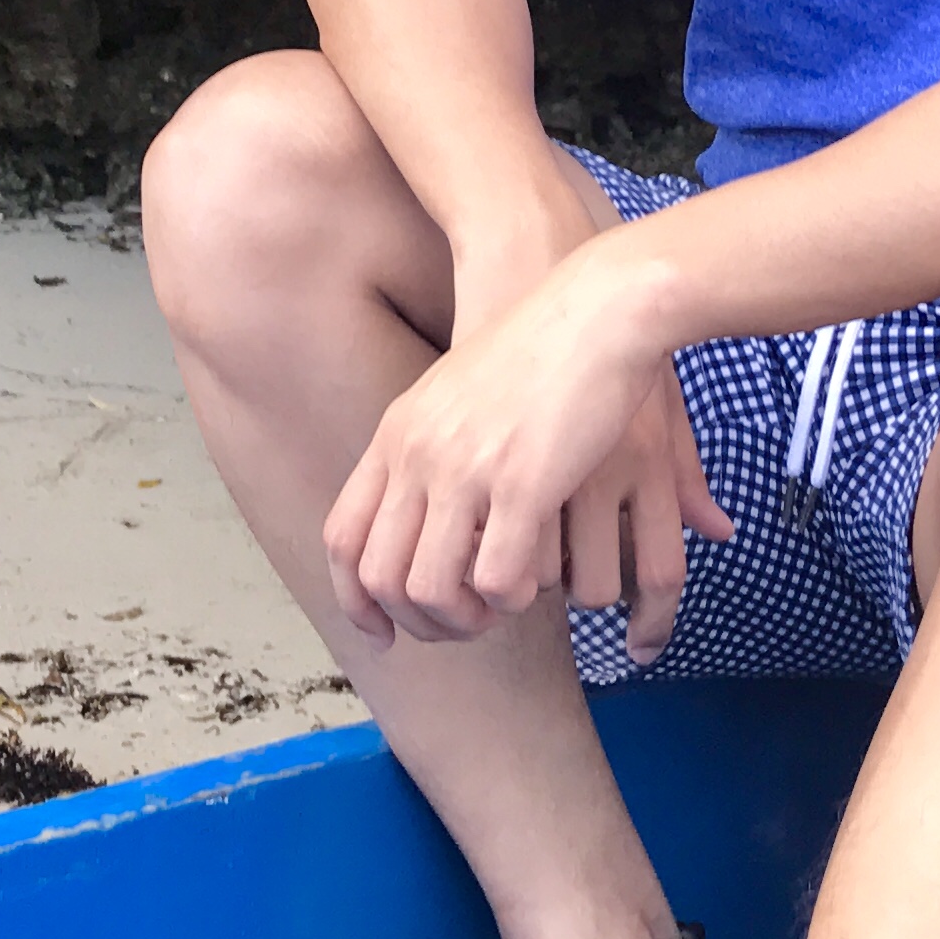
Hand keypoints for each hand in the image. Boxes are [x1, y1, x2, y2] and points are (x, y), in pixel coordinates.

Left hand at [325, 252, 731, 654]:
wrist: (595, 307)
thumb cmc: (541, 349)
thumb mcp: (459, 394)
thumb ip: (438, 455)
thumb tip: (437, 516)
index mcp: (398, 436)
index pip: (343, 537)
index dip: (355, 598)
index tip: (382, 631)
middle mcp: (418, 457)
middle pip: (382, 579)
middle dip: (419, 622)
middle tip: (464, 626)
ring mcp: (464, 471)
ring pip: (431, 591)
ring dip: (464, 620)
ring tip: (500, 610)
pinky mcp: (522, 485)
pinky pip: (496, 581)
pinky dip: (512, 599)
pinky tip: (534, 583)